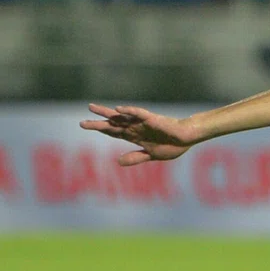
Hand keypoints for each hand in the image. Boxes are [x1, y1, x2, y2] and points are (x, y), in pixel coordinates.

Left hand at [80, 104, 200, 164]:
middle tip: (81, 123)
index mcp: (135, 136)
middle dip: (97, 123)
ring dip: (107, 113)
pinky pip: (139, 114)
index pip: (114, 132)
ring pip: (121, 117)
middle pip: (113, 124)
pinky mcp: (152, 119)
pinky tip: (119, 109)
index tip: (85, 125)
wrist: (188, 139)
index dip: (100, 129)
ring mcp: (142, 123)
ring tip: (91, 108)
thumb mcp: (152, 155)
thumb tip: (118, 162)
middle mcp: (135, 128)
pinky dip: (129, 111)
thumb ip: (136, 157)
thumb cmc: (173, 146)